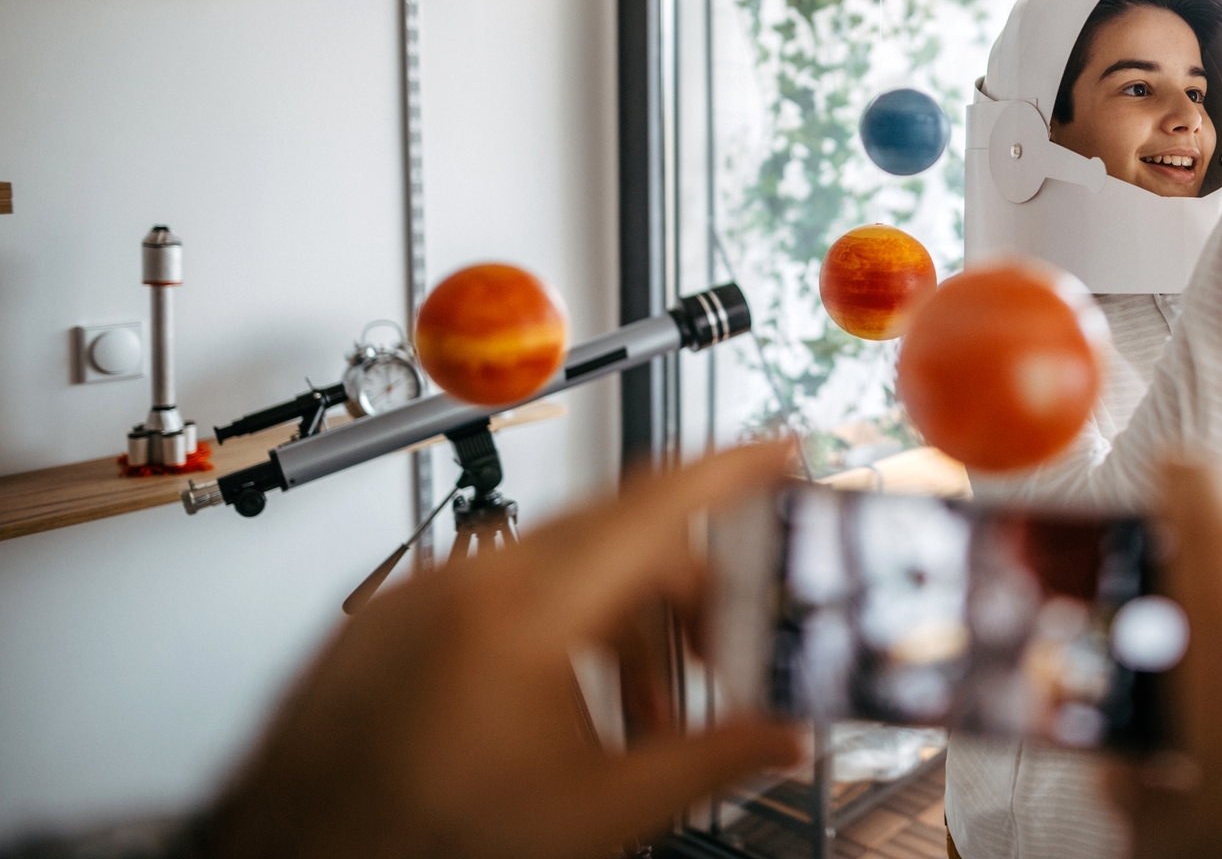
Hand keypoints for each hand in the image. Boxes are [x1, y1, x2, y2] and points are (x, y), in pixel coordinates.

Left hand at [204, 443, 801, 858]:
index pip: (655, 505)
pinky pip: (497, 592)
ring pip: (558, 569)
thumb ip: (709, 763)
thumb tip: (781, 740)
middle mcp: (466, 579)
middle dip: (688, 592)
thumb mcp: (596, 814)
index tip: (779, 451)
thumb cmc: (412, 841)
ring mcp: (421, 595)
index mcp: (524, 610)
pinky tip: (569, 708)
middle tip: (726, 647)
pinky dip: (556, 632)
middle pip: (617, 539)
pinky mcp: (390, 622)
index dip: (732, 471)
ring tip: (642, 715)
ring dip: (622, 627)